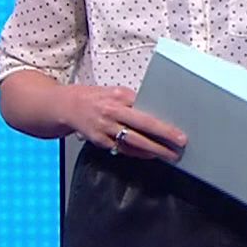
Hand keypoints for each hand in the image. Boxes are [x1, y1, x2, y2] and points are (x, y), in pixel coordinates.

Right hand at [53, 84, 184, 160]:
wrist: (66, 107)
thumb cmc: (94, 98)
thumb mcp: (113, 92)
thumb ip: (132, 101)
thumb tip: (155, 111)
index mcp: (119, 96)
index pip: (146, 108)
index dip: (163, 120)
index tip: (179, 128)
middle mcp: (112, 111)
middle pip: (143, 124)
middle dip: (164, 135)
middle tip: (181, 142)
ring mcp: (105, 128)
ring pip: (134, 141)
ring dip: (154, 149)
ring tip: (169, 154)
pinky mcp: (100, 141)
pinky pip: (123, 149)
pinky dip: (138, 153)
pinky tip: (150, 155)